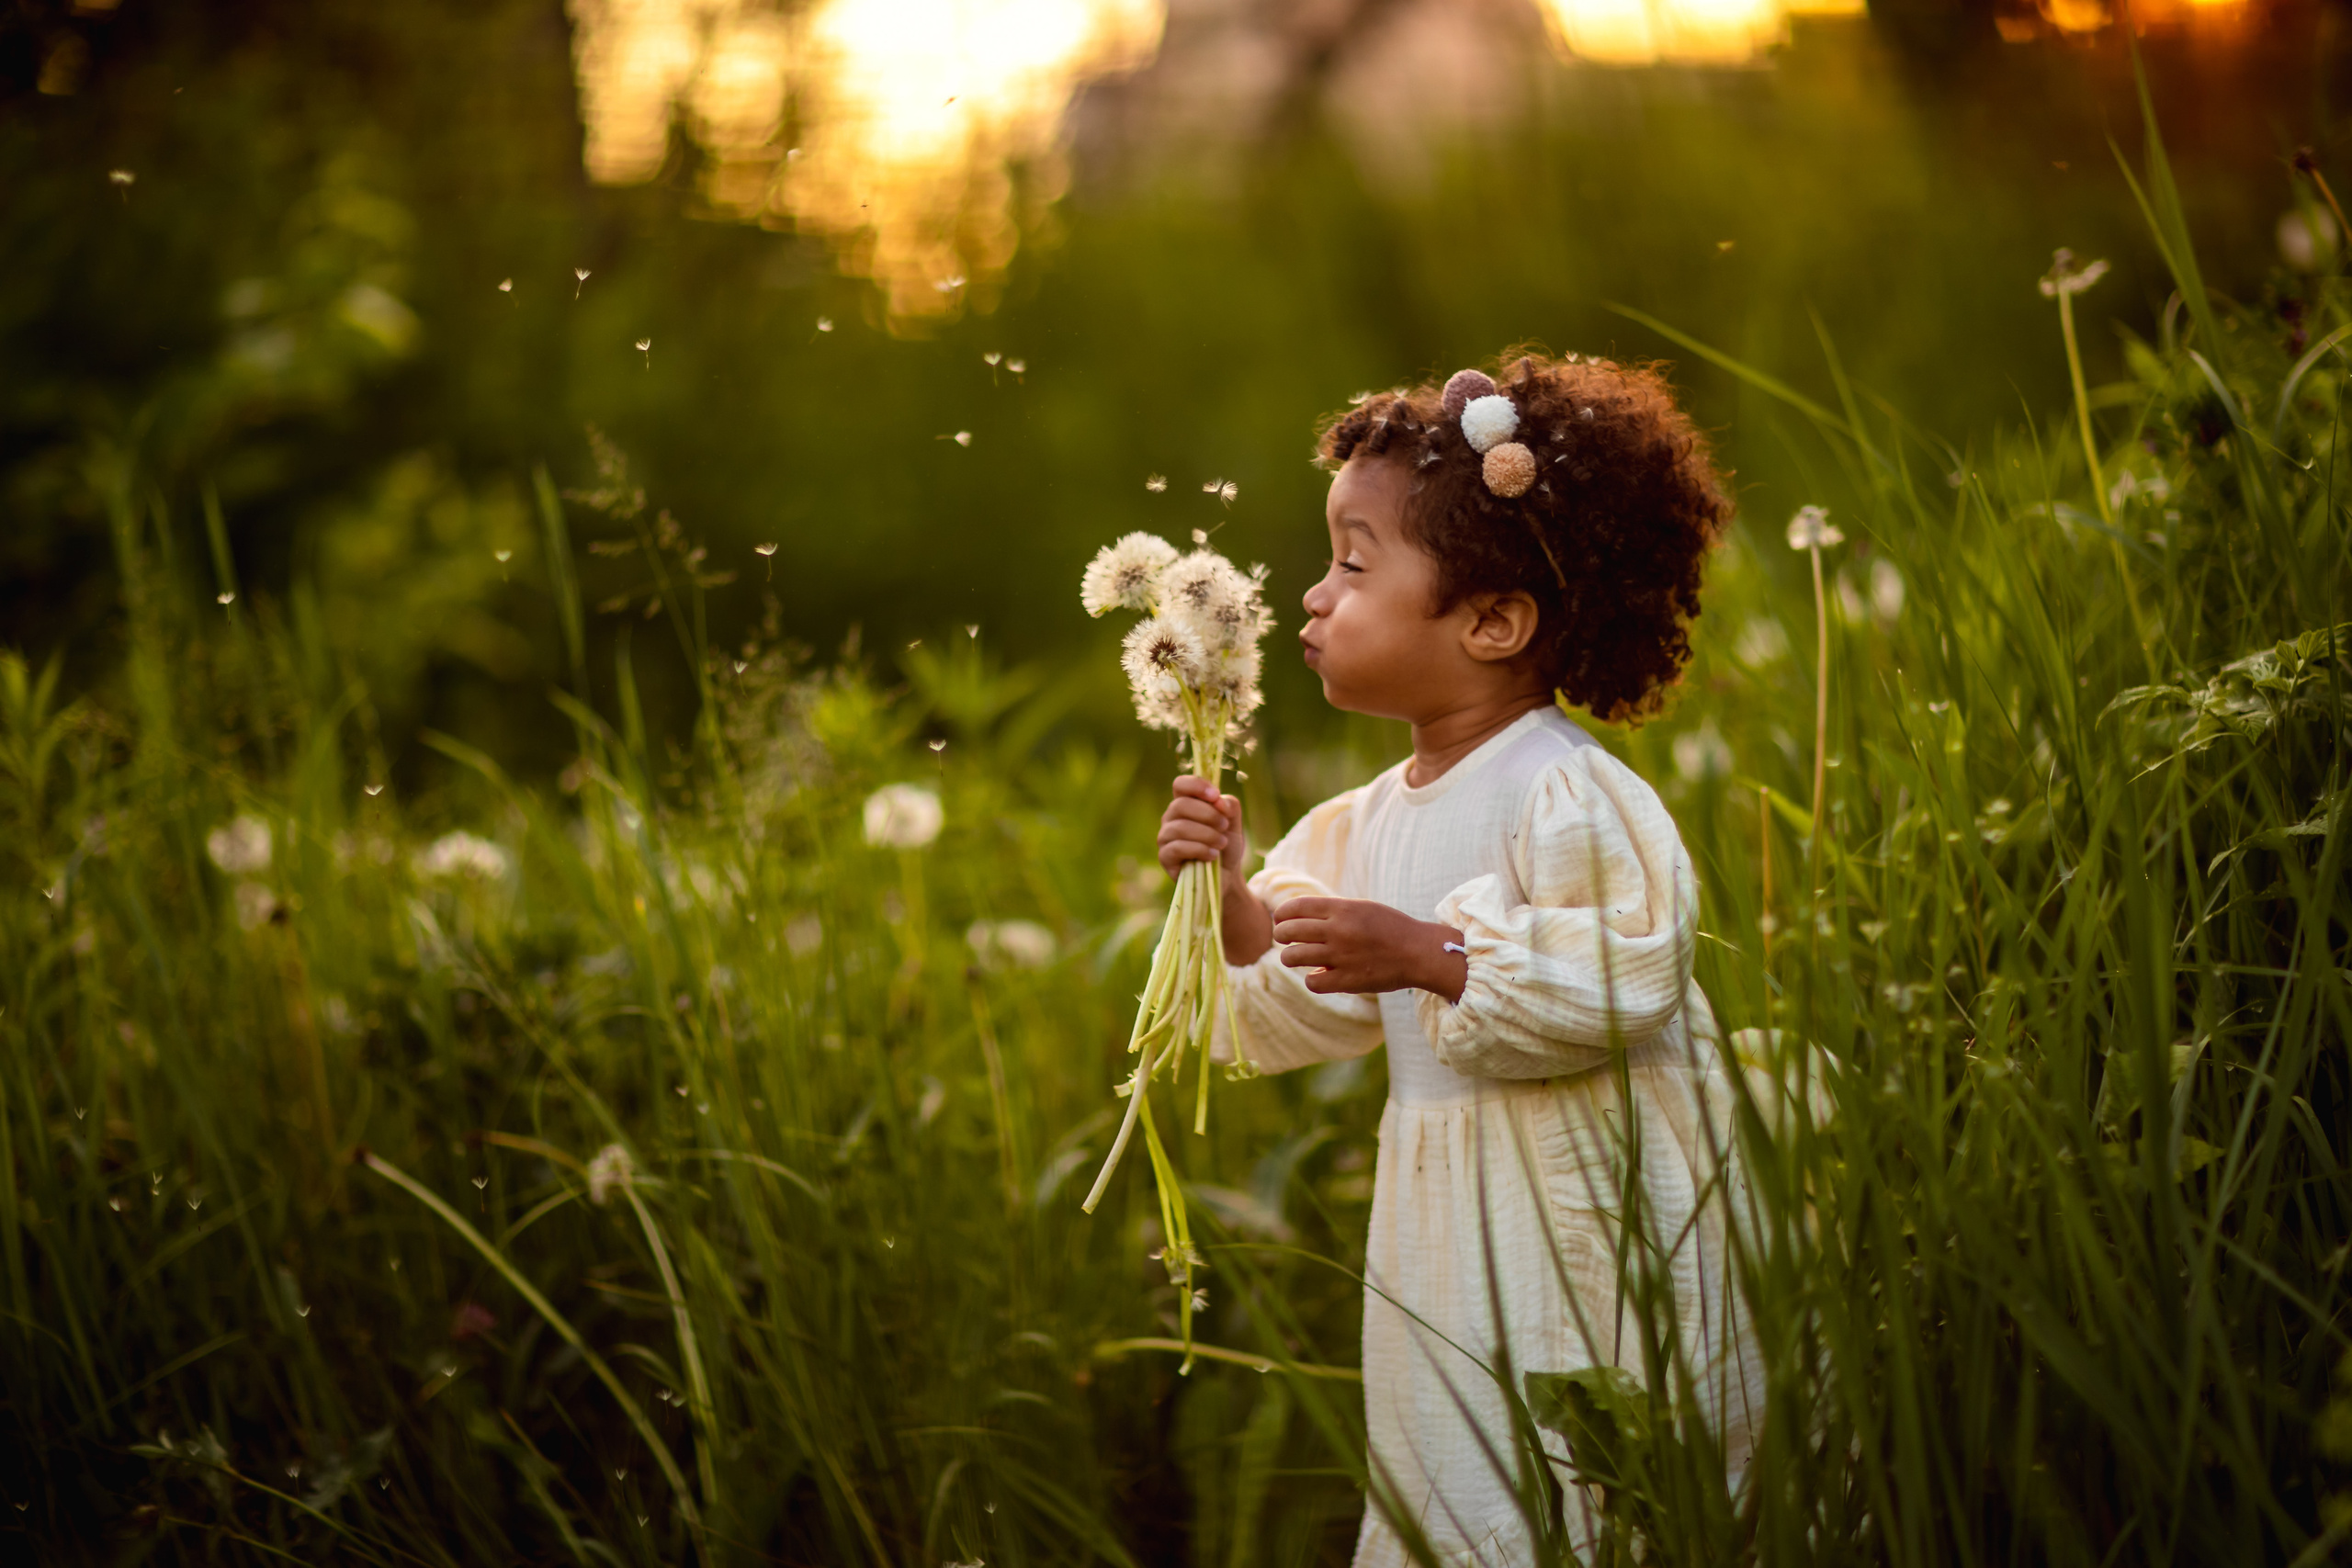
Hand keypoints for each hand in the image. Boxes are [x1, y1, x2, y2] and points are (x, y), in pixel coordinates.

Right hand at [1157, 775, 1246, 882]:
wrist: (1226, 875)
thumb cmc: (1225, 845)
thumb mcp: (1234, 822)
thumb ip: (1229, 806)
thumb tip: (1218, 801)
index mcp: (1186, 803)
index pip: (1180, 784)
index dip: (1196, 785)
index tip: (1215, 795)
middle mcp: (1171, 818)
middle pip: (1180, 805)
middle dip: (1208, 814)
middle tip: (1224, 826)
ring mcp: (1165, 837)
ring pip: (1180, 827)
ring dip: (1206, 834)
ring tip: (1222, 843)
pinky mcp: (1165, 857)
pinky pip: (1177, 848)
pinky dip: (1199, 850)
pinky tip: (1212, 855)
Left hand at [1269, 896, 1467, 1000]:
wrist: (1419, 952)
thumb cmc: (1390, 928)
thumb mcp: (1362, 908)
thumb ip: (1333, 911)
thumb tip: (1300, 917)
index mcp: (1342, 909)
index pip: (1296, 907)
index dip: (1282, 914)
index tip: (1280, 919)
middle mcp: (1338, 930)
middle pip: (1288, 931)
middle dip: (1280, 935)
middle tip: (1284, 939)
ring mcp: (1341, 956)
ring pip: (1293, 957)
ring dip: (1290, 958)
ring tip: (1295, 958)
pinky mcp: (1347, 980)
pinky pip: (1312, 982)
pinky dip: (1312, 979)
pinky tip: (1319, 975)